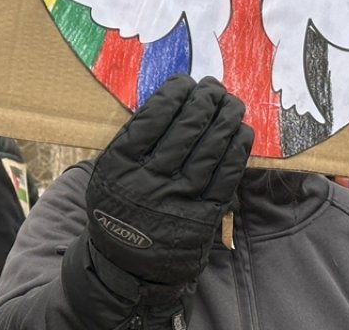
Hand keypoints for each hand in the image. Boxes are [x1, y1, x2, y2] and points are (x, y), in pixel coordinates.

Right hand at [85, 75, 253, 306]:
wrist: (126, 266)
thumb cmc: (118, 208)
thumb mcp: (106, 174)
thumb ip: (131, 142)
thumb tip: (168, 102)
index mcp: (120, 165)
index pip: (152, 118)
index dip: (173, 94)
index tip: (184, 82)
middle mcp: (149, 181)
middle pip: (186, 129)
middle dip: (205, 101)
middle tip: (214, 87)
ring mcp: (178, 200)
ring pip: (210, 150)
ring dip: (226, 120)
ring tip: (232, 103)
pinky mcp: (202, 217)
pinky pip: (226, 177)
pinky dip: (237, 151)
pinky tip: (242, 133)